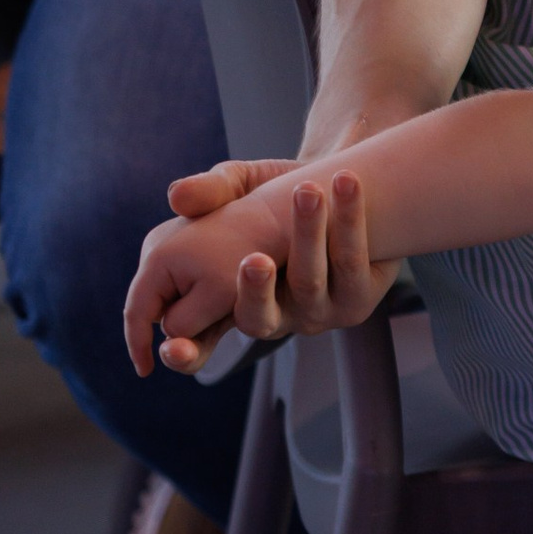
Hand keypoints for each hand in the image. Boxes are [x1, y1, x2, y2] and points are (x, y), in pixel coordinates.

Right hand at [123, 159, 397, 374]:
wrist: (334, 183)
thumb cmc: (274, 194)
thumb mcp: (237, 185)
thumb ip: (209, 190)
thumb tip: (176, 196)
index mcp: (227, 304)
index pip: (194, 345)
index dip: (183, 351)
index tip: (172, 348)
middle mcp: (272, 315)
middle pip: (257, 321)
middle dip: (255, 292)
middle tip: (254, 260)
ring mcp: (317, 310)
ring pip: (309, 282)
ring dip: (308, 235)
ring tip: (307, 192)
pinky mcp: (359, 294)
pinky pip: (351, 261)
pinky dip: (348, 220)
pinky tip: (345, 182)